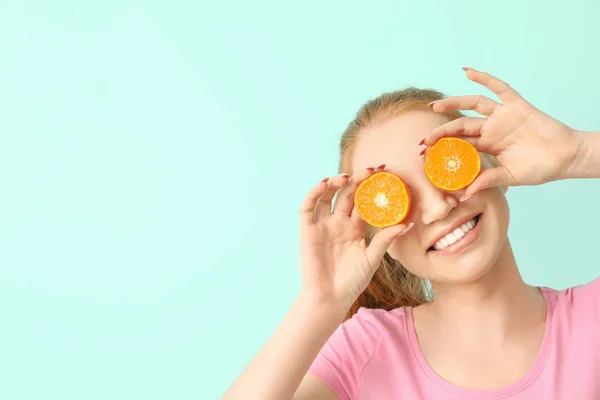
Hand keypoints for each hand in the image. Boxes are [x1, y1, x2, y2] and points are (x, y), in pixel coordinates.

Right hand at [298, 165, 412, 310]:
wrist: (330, 298)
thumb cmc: (352, 282)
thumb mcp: (372, 258)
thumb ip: (385, 239)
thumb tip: (407, 223)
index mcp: (355, 228)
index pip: (363, 202)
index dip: (371, 188)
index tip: (385, 174)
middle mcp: (339, 223)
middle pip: (346, 195)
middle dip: (356, 181)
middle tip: (370, 170)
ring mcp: (323, 226)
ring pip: (326, 197)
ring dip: (334, 183)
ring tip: (346, 177)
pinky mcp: (307, 231)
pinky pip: (308, 208)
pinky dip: (314, 193)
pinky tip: (324, 184)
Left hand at [422, 67, 581, 196]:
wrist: (566, 158)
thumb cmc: (540, 168)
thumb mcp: (510, 177)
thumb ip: (488, 181)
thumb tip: (466, 194)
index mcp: (488, 147)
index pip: (459, 145)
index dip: (441, 147)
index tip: (422, 152)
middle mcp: (491, 130)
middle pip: (460, 127)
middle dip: (440, 132)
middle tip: (422, 139)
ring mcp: (503, 117)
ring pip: (473, 105)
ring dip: (454, 103)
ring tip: (434, 105)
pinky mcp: (516, 106)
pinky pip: (499, 88)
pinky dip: (484, 79)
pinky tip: (467, 71)